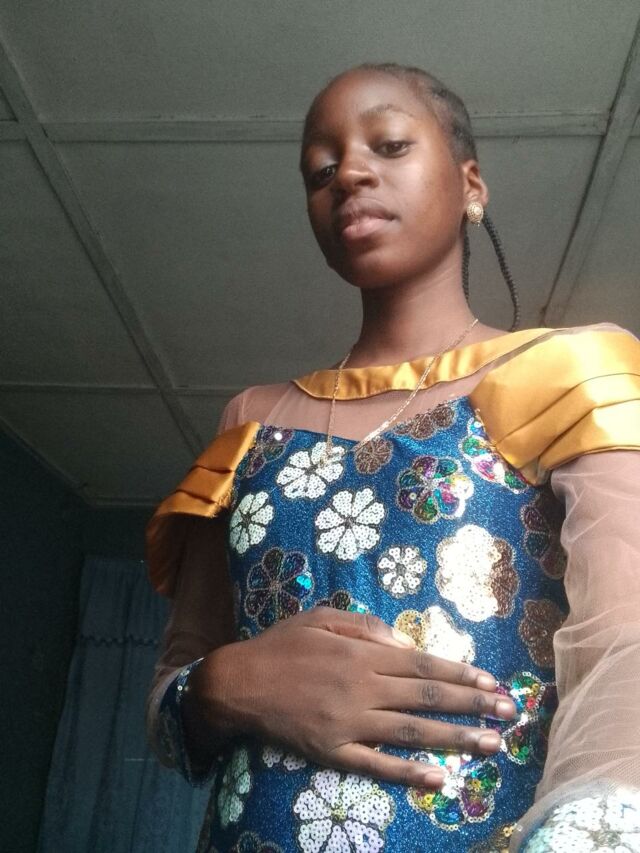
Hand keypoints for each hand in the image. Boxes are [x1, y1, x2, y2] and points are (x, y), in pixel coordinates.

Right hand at [184, 608, 515, 786]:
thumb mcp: (322, 618)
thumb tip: (406, 642)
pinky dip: (408, 773)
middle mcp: (363, 687)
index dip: (461, 673)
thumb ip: (366, 627)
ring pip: (411, 731)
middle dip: (472, 704)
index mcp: (362, 654)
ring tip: (492, 744)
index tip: (492, 680)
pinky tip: (438, 779)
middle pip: (427, 696)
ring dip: (455, 738)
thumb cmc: (282, 645)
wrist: (238, 683)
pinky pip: (376, 765)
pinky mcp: (333, 751)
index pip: (423, 664)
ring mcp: (349, 722)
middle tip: (509, 712)